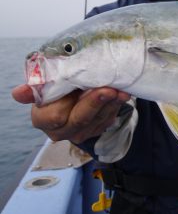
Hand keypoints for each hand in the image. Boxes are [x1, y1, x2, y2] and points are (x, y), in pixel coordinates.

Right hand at [12, 85, 129, 143]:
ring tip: (120, 90)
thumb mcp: (47, 82)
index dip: (72, 102)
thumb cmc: (57, 84)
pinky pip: (108, 119)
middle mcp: (60, 131)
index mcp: (43, 119)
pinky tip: (121, 95)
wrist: (73, 92)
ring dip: (111, 103)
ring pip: (98, 119)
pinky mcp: (96, 130)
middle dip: (96, 102)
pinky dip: (116, 106)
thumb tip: (18, 94)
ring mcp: (80, 133)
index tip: (87, 88)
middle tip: (110, 89)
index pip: (57, 116)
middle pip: (81, 118)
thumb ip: (37, 87)